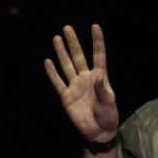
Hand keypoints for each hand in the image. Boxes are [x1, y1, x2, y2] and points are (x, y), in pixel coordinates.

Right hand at [44, 24, 118, 141]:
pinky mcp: (66, 96)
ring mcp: (75, 86)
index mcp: (100, 77)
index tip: (95, 26)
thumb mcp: (109, 103)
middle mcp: (86, 78)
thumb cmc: (108, 116)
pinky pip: (58, 81)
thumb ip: (103, 90)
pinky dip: (52, 72)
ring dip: (61, 52)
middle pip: (78, 57)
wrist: (98, 131)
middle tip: (67, 28)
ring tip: (57, 38)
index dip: (97, 42)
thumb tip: (99, 77)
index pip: (98, 56)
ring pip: (66, 65)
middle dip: (73, 42)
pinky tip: (48, 61)